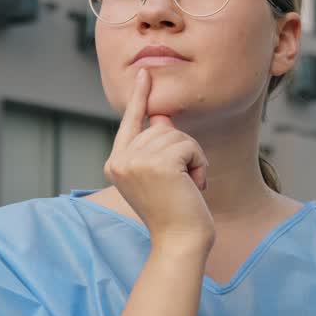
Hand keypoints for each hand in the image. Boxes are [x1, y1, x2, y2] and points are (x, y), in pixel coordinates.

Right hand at [104, 69, 213, 255]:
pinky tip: (194, 185)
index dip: (139, 97)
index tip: (144, 74)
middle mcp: (120, 160)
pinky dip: (199, 163)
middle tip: (183, 183)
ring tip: (187, 186)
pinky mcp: (157, 164)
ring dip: (193, 158)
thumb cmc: (174, 213)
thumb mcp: (160, 176)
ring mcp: (135, 161)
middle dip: (183, 150)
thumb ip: (157, 146)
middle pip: (162, 128)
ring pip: (178, 135)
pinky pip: (189, 145)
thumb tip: (162, 116)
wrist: (180, 242)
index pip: (130, 122)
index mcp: (116, 163)